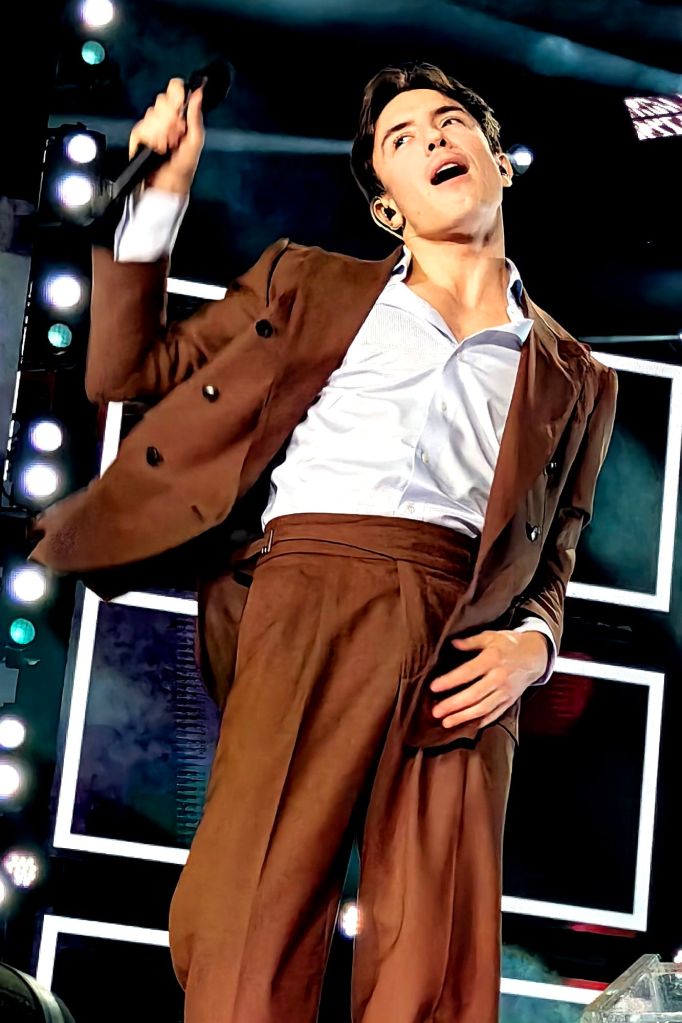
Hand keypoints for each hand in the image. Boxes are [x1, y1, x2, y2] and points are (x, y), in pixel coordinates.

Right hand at [128, 77, 204, 194]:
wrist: (168, 184)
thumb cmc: (183, 166)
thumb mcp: (195, 140)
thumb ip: (196, 116)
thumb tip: (198, 94)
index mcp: (180, 115)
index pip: (175, 89)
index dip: (176, 96)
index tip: (179, 110)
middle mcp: (164, 117)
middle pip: (162, 99)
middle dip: (171, 119)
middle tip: (176, 136)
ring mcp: (151, 125)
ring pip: (151, 113)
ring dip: (162, 132)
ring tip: (167, 146)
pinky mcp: (138, 135)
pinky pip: (142, 127)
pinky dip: (150, 138)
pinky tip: (156, 148)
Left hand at [429, 629, 548, 728]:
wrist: (534, 656)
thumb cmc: (509, 644)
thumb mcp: (491, 637)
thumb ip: (471, 641)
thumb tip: (453, 643)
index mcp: (492, 659)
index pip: (468, 672)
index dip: (450, 680)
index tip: (434, 687)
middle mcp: (499, 677)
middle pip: (474, 694)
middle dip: (453, 704)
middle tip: (436, 712)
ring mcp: (505, 691)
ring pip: (483, 708)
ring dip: (464, 717)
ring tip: (446, 722)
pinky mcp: (510, 701)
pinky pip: (495, 714)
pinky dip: (481, 721)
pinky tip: (467, 725)